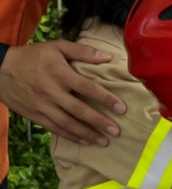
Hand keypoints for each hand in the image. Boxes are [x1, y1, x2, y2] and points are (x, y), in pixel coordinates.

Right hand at [0, 39, 125, 144]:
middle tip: (116, 131)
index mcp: (59, 73)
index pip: (88, 88)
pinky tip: (84, 141)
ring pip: (67, 123)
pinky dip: (70, 136)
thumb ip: (83, 51)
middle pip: (79, 110)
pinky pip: (54, 128)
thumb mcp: (56, 47)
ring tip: (104, 141)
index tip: (122, 109)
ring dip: (87, 134)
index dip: (106, 99)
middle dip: (99, 122)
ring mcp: (42, 105)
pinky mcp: (34, 115)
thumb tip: (108, 57)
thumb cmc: (33, 56)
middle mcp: (51, 91)